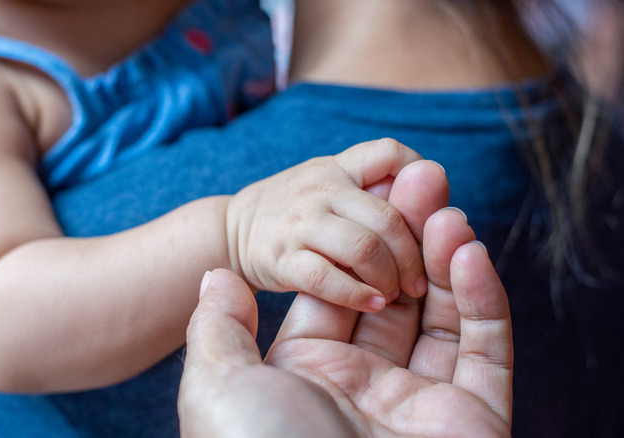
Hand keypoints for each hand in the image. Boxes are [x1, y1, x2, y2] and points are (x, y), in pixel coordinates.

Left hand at [178, 208, 512, 436]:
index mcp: (308, 375)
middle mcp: (364, 387)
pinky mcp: (471, 418)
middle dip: (405, 237)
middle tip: (420, 180)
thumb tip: (212, 276)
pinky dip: (480, 297)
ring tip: (444, 203)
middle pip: (392, 296)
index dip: (352, 246)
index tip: (369, 196)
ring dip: (444, 256)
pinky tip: (466, 250)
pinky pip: (483, 349)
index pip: (339, 294)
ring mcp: (419, 402)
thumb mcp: (218, 385)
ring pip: (441, 316)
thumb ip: (218, 329)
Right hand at [226, 139, 447, 311]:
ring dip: (389, 278)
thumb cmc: (296, 210)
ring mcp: (300, 223)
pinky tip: (371, 304)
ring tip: (394, 294)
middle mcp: (320, 189)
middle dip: (414, 255)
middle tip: (419, 281)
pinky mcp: (282, 259)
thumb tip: (432, 204)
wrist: (232, 229)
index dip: (419, 179)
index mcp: (337, 167)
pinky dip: (356, 295)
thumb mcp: (328, 182)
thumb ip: (372, 188)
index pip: (389, 154)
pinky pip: (327, 279)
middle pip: (388, 217)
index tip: (427, 219)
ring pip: (364, 249)